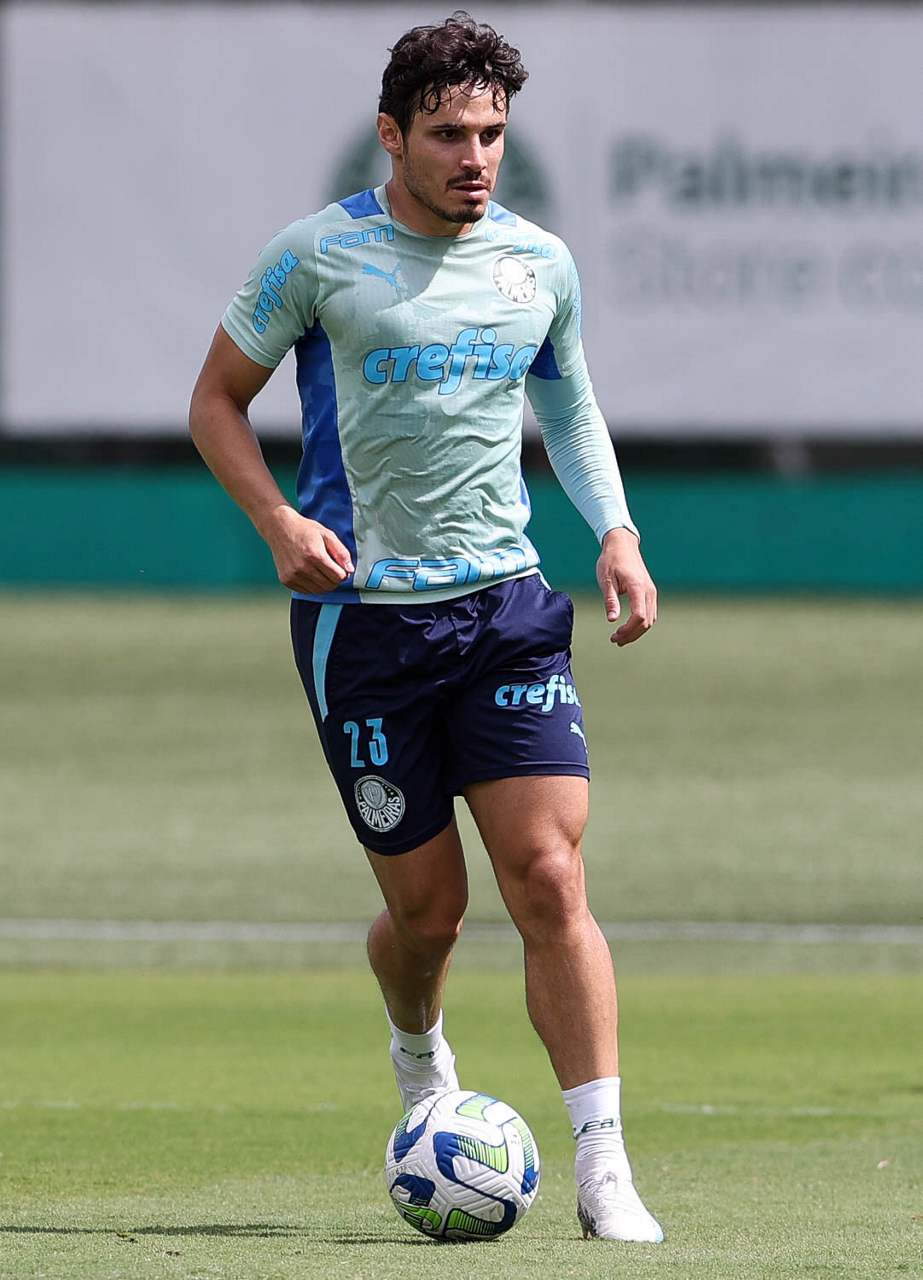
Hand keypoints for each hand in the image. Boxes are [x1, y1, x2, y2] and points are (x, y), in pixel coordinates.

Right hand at [262, 505, 354, 593]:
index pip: (338, 577)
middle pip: (330, 586)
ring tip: (318, 569)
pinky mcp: (286, 580)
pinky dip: (310, 584)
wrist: (279, 528)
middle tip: (329, 568)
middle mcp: (303, 567)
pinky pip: (306, 591)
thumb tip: (350, 570)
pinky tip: (307, 571)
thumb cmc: (305, 530)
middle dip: (334, 579)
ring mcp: (293, 575)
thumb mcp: (327, 535)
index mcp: (315, 555)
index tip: (339, 567)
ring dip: (322, 583)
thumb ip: (341, 552)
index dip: (343, 573)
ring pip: (318, 591)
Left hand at [596, 527, 657, 645]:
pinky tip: (629, 628)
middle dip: (632, 634)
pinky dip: (641, 623)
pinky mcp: (650, 592)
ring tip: (621, 638)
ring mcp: (651, 591)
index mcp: (637, 587)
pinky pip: (650, 613)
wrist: (622, 544)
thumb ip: (610, 601)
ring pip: (650, 619)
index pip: (639, 616)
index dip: (628, 629)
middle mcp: (649, 590)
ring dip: (637, 631)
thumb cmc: (611, 560)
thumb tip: (612, 620)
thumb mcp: (606, 580)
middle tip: (615, 641)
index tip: (615, 635)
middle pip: (646, 621)